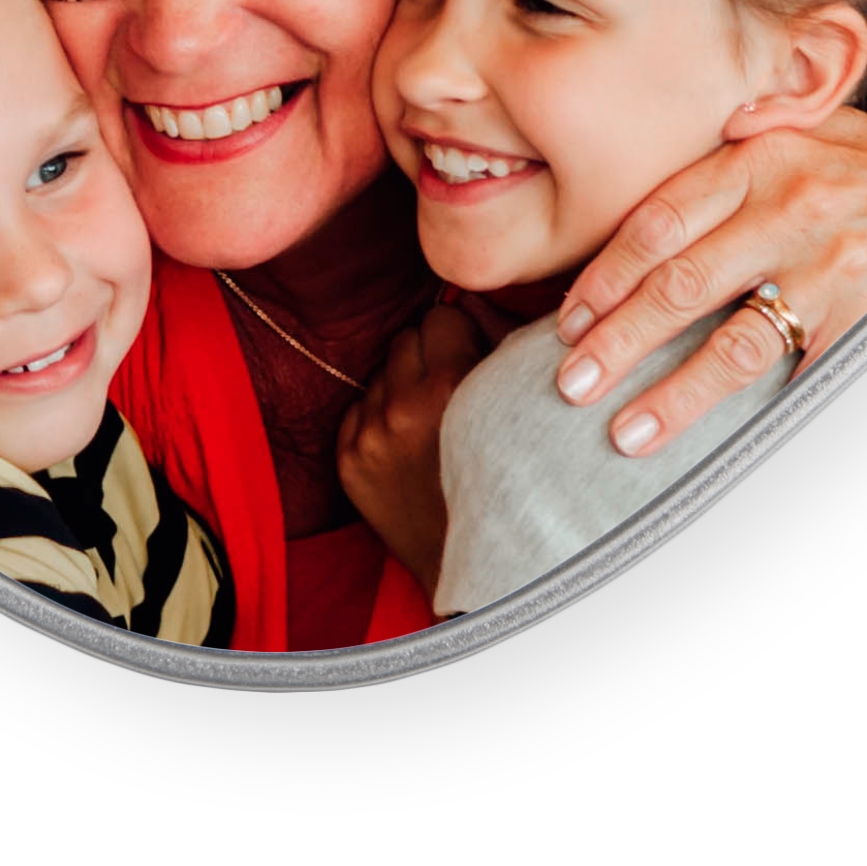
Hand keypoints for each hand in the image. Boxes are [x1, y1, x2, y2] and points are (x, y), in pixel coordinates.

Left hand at [336, 301, 486, 602]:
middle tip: (449, 387)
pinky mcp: (347, 464)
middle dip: (428, 355)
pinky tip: (407, 447)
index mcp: (451, 387)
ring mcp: (369, 437)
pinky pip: (357, 409)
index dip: (459, 335)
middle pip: (405, 337)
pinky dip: (379, 420)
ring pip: (380, 372)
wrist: (483, 569)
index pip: (440, 315)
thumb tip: (468, 296)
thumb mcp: (518, 405)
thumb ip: (497, 339)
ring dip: (402, 386)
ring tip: (429, 421)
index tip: (469, 357)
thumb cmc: (514, 480)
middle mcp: (402, 408)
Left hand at [549, 109, 866, 459]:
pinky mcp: (863, 320)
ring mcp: (828, 269)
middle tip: (570, 381)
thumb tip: (697, 132)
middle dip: (616, 338)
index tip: (569, 315)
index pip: (661, 218)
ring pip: (730, 341)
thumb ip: (752, 133)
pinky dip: (753, 412)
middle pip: (679, 283)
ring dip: (670, 393)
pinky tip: (714, 448)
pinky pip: (797, 373)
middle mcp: (789, 207)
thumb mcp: (818, 124)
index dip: (607, 272)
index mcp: (763, 156)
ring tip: (622, 430)